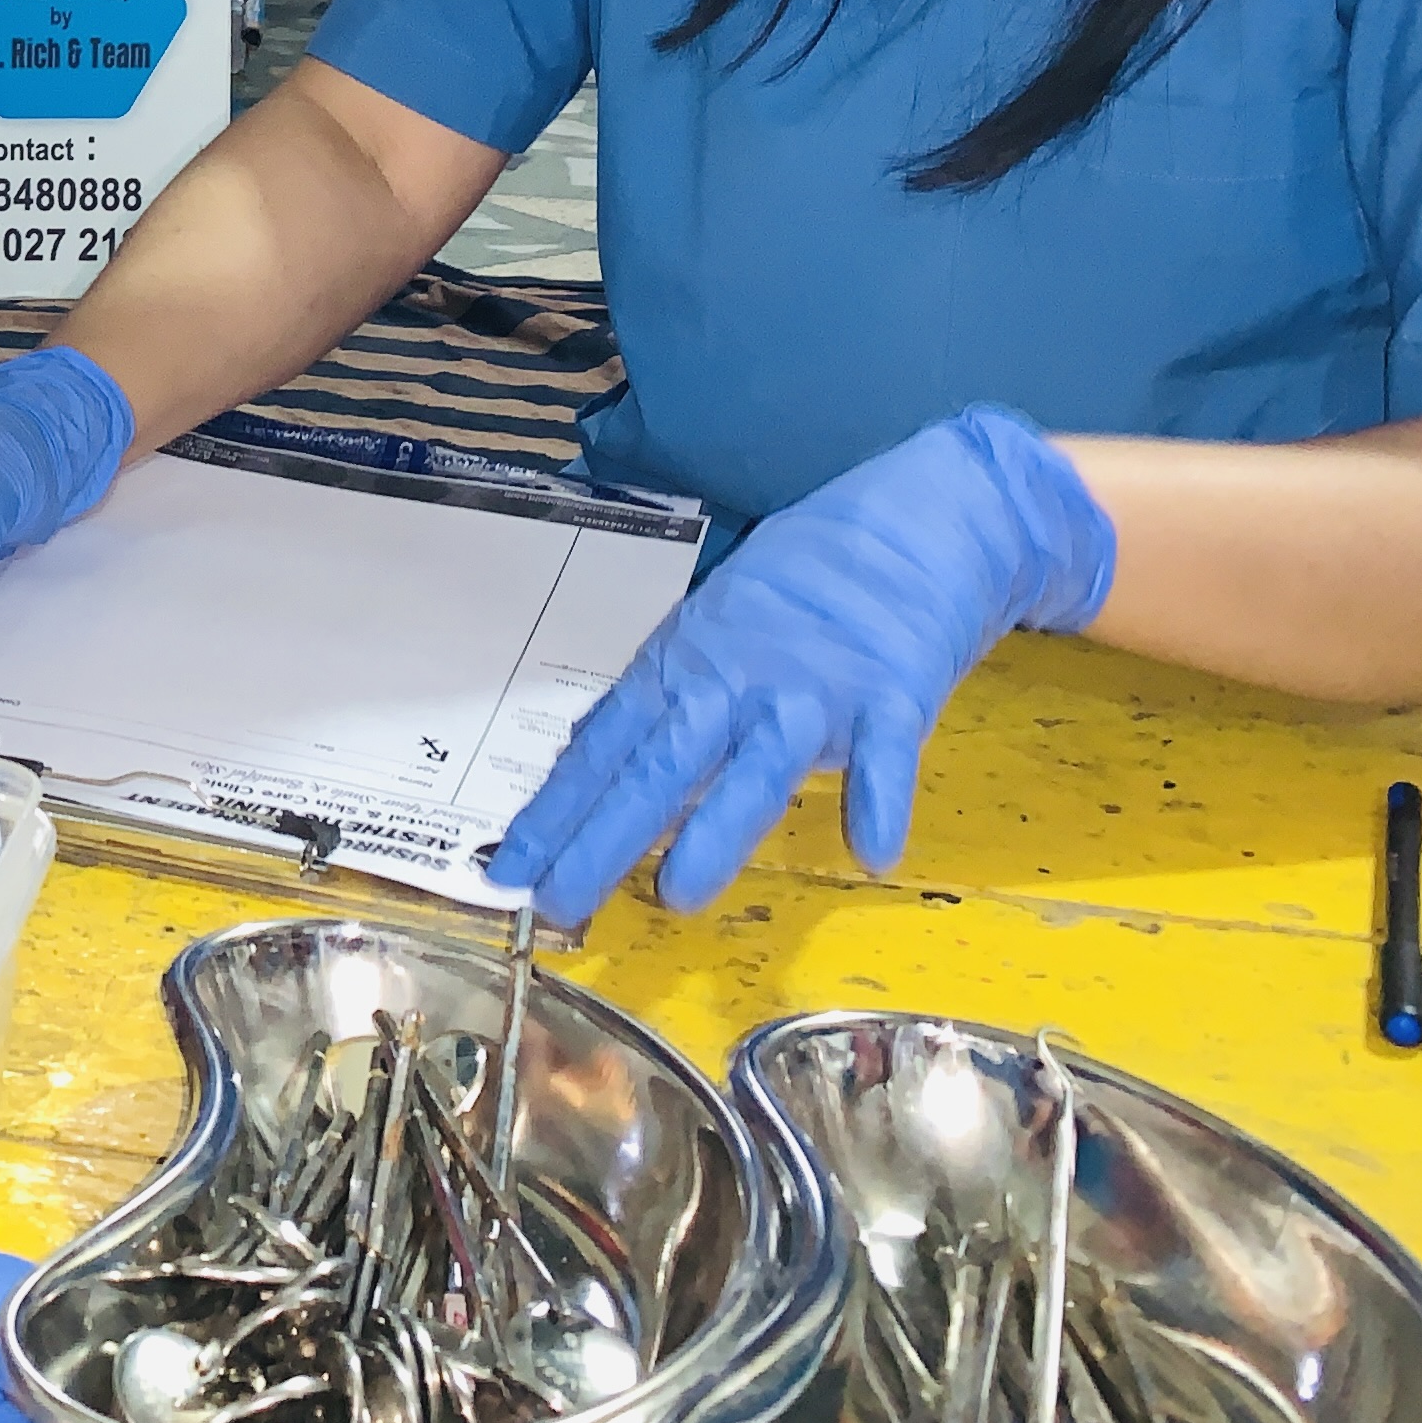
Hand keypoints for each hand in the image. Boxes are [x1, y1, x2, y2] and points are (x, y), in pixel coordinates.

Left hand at [485, 406, 1113, 923]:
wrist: (911, 522)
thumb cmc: (801, 582)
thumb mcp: (710, 629)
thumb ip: (663, 698)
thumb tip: (592, 752)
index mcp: (682, 667)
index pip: (605, 748)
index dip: (557, 810)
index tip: (510, 868)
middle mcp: (735, 682)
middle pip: (660, 766)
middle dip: (604, 836)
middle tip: (557, 900)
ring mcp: (814, 690)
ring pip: (756, 767)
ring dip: (716, 829)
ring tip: (678, 892)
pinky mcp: (894, 694)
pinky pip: (887, 755)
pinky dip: (881, 798)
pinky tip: (873, 850)